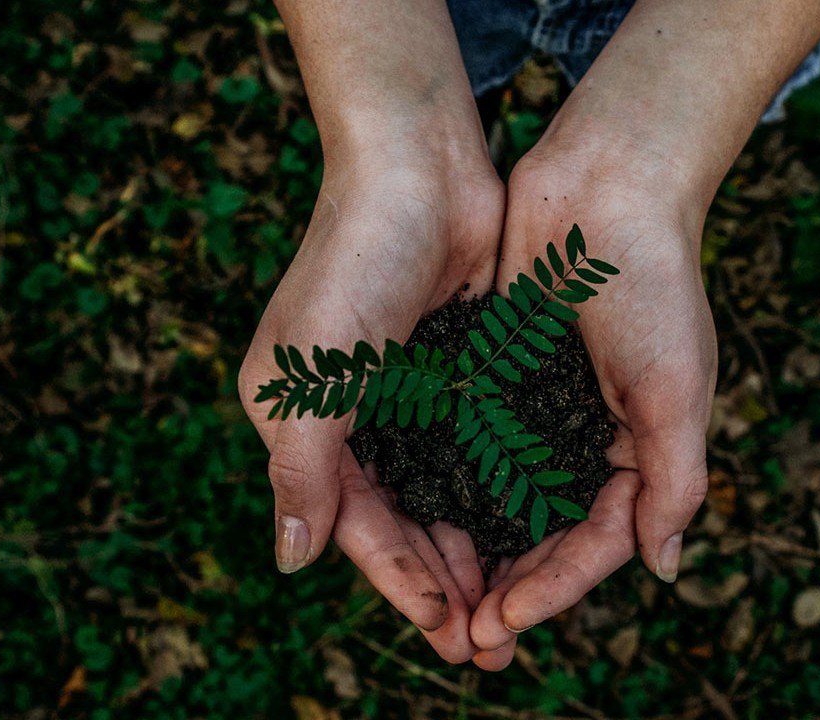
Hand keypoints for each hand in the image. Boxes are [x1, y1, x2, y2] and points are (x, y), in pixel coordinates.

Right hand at [238, 145, 504, 662]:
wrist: (419, 168)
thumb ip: (301, 469)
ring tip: (514, 606)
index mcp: (304, 423)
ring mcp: (409, 397)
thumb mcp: (312, 372)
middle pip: (402, 521)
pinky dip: (498, 494)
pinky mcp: (457, 373)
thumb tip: (290, 562)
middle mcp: (354, 418)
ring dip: (475, 549)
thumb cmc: (354, 262)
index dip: (399, 580)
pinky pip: (478, 451)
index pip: (354, 523)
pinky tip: (529, 531)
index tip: (446, 629)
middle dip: (443, 582)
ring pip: (444, 495)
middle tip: (489, 644)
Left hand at [469, 137, 717, 668]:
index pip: (597, 542)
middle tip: (465, 637)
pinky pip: (472, 442)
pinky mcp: (497, 374)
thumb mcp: (677, 389)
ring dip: (474, 548)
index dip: (554, 588)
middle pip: (545, 533)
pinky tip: (417, 516)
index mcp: (638, 449)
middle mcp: (586, 437)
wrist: (605, 186)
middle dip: (509, 586)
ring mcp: (539, 408)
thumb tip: (663, 569)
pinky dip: (450, 482)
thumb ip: (675, 481)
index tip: (505, 622)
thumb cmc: (653, 285)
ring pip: (502, 498)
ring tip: (437, 597)